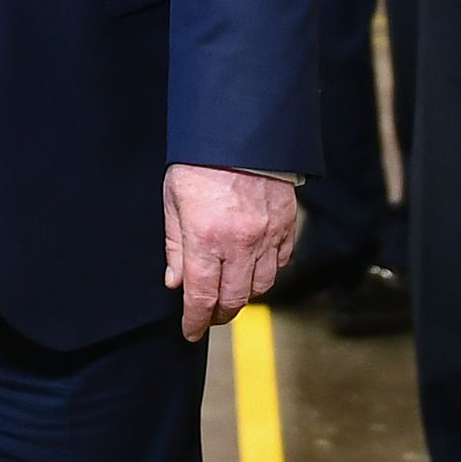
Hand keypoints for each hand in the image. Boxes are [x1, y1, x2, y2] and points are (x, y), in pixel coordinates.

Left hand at [164, 165, 298, 341]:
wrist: (240, 129)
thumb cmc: (200, 160)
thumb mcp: (173, 199)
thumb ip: (175, 244)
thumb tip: (175, 281)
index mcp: (207, 238)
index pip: (201, 296)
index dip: (195, 321)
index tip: (190, 331)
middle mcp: (240, 243)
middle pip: (235, 299)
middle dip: (219, 314)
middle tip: (209, 315)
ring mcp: (268, 235)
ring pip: (262, 286)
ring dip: (244, 295)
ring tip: (230, 290)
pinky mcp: (287, 224)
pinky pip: (282, 261)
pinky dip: (268, 270)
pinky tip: (253, 265)